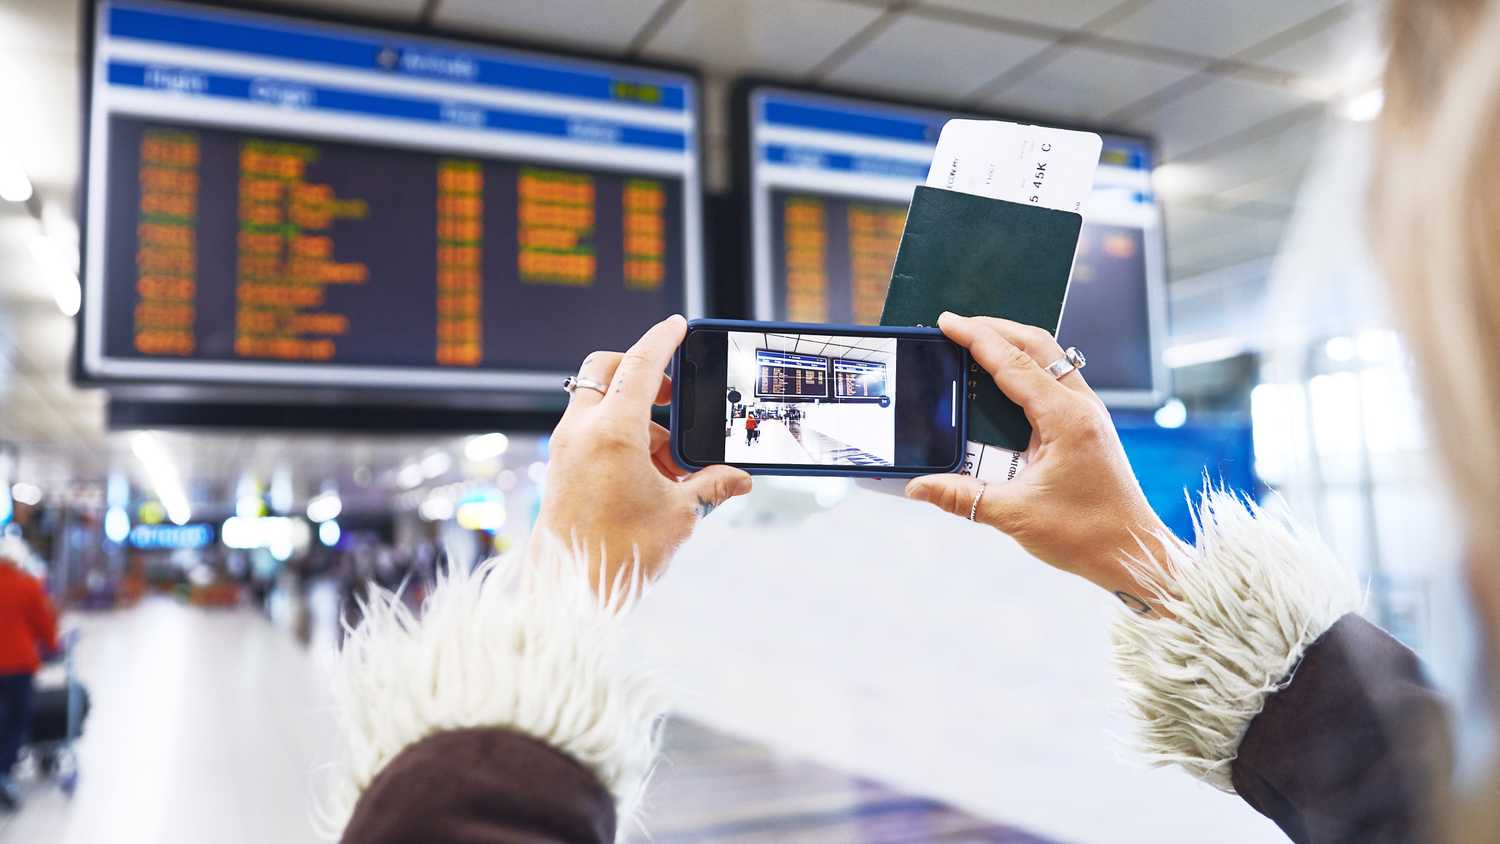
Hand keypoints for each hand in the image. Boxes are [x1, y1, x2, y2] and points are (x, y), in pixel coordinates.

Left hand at [535, 315, 752, 595]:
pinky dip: (619, 438)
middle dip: (639, 372)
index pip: (640, 364)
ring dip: (635, 416)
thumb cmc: (619, 553)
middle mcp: (581, 430)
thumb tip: (738, 480)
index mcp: (612, 431)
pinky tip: (649, 478)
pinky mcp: (560, 468)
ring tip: (671, 461)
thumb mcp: (679, 516)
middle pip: (605, 371)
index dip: (662, 339)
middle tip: (671, 393)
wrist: (566, 594)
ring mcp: (565, 448)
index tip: (678, 325)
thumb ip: (710, 487)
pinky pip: (591, 433)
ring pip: (598, 404)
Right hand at [905, 313, 1178, 614]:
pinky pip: (1055, 380)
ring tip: (976, 343)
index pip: (1013, 363)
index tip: (947, 323)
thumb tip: (917, 487)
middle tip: (956, 326)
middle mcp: (1081, 407)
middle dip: (995, 329)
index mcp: (1066, 419)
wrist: (1133, 553)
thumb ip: (961, 497)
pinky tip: (1004, 381)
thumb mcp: (1015, 516)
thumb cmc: (1085, 535)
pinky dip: (1027, 368)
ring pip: (1050, 358)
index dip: (977, 339)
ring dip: (1013, 345)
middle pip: (1037, 345)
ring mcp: (1089, 414)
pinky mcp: (1088, 427)